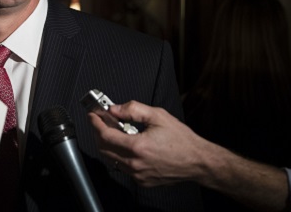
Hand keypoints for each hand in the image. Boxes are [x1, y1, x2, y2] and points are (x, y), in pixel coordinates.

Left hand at [88, 100, 210, 186]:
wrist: (197, 162)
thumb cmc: (181, 140)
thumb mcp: (158, 116)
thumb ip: (133, 110)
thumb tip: (114, 109)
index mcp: (137, 147)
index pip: (105, 135)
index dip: (95, 123)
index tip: (93, 115)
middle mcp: (135, 164)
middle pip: (103, 148)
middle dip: (98, 133)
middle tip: (102, 121)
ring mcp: (137, 175)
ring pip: (111, 159)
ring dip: (108, 145)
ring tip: (115, 132)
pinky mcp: (142, 181)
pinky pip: (123, 168)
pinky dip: (119, 156)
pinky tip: (127, 146)